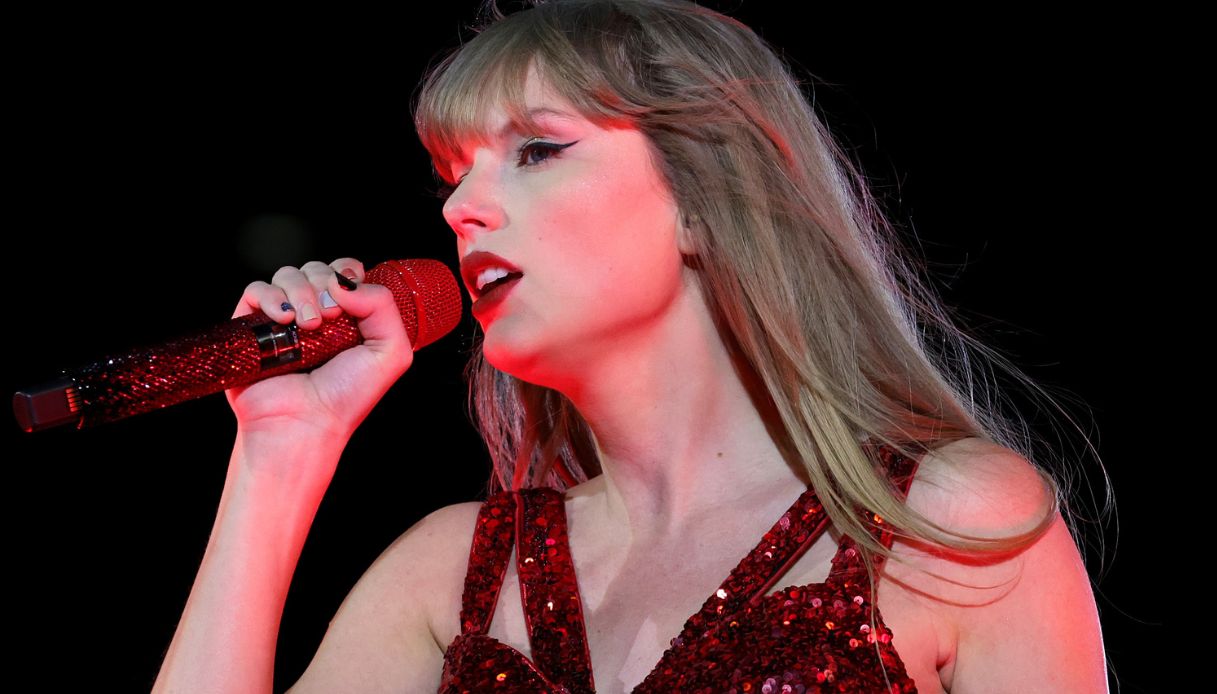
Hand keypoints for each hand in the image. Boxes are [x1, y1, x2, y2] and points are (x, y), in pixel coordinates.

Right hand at [225, 258, 414, 446]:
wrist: (305, 424)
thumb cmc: (347, 397)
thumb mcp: (390, 352)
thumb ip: (383, 305)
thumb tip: (342, 282)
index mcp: (346, 317)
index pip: (345, 270)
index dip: (347, 272)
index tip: (350, 297)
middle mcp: (314, 314)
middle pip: (317, 269)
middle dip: (325, 284)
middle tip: (329, 319)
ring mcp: (281, 319)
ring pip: (287, 274)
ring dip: (300, 292)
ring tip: (307, 326)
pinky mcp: (251, 327)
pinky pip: (255, 290)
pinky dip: (270, 297)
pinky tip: (284, 320)